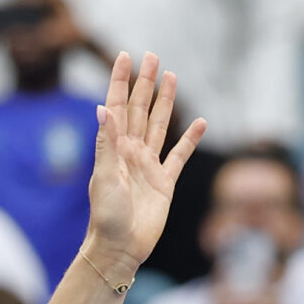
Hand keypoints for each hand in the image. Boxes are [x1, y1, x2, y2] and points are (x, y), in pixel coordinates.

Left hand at [83, 51, 206, 285]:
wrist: (120, 247)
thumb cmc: (106, 216)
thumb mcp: (104, 177)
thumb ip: (107, 142)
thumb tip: (104, 108)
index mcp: (114, 147)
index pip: (118, 106)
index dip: (121, 81)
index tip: (126, 56)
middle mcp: (131, 151)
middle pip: (140, 109)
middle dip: (146, 83)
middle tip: (152, 57)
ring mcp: (148, 165)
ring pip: (159, 126)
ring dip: (166, 102)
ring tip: (171, 77)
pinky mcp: (164, 182)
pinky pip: (180, 155)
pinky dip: (190, 139)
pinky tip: (200, 123)